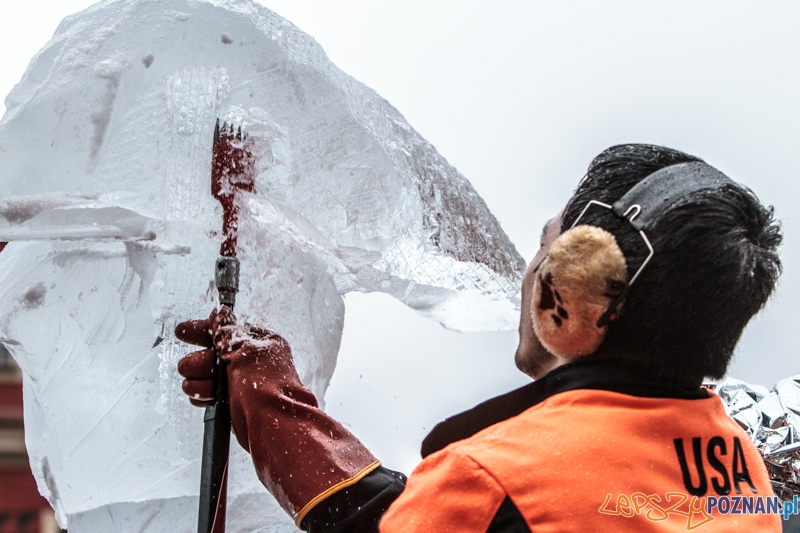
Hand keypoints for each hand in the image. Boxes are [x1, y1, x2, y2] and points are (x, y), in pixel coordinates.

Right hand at [174, 307, 379, 525]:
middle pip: (212, 353)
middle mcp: (250, 362)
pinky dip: (202, 395)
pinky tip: (202, 397)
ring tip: (203, 388)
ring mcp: (242, 383)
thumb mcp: (245, 351)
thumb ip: (227, 332)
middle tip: (194, 368)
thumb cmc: (267, 388)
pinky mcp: (233, 402)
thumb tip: (220, 313)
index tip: (183, 332)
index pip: (226, 330)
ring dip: (199, 380)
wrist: (273, 427)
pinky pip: (209, 394)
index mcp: (259, 343)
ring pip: (206, 375)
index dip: (203, 330)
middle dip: (200, 361)